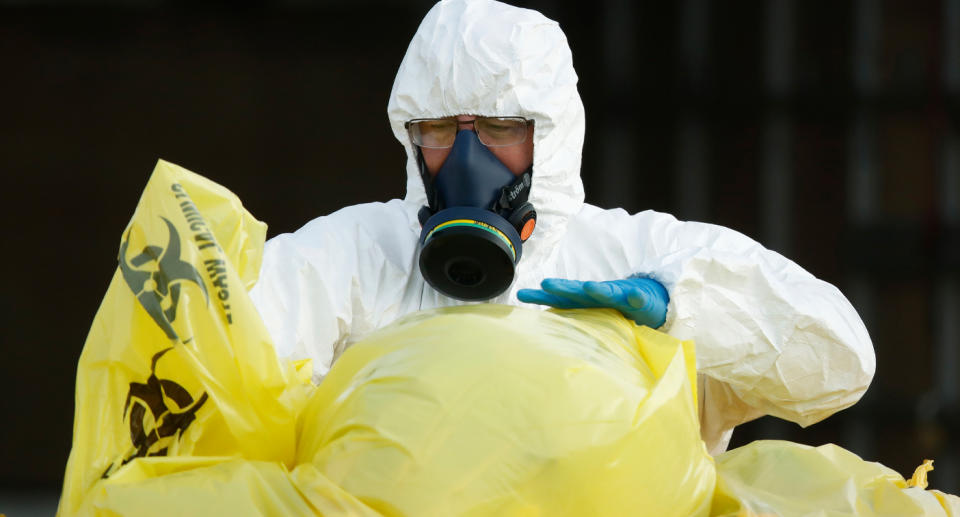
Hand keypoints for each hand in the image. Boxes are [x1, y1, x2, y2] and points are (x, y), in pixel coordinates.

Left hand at [517, 277, 668, 327]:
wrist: (648, 298)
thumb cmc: (614, 309)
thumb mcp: (589, 315)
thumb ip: (569, 322)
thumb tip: (541, 338)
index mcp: (584, 301)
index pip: (559, 299)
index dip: (541, 297)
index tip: (521, 294)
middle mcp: (598, 295)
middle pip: (578, 291)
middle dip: (562, 287)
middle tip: (546, 283)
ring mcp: (619, 296)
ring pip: (608, 291)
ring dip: (599, 289)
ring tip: (590, 286)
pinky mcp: (641, 300)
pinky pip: (639, 298)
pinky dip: (637, 296)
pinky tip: (635, 296)